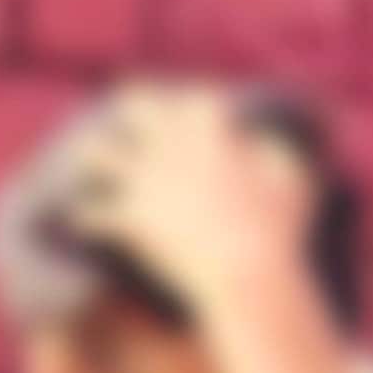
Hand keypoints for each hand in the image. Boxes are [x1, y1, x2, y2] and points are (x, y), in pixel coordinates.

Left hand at [54, 80, 318, 330]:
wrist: (250, 274)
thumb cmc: (281, 229)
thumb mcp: (295, 178)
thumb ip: (281, 150)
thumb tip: (270, 141)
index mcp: (211, 127)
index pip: (190, 98)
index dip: (185, 102)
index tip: (182, 105)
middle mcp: (171, 144)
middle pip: (134, 103)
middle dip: (128, 106)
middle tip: (120, 113)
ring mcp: (146, 180)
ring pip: (97, 152)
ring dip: (90, 157)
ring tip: (83, 163)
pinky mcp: (130, 219)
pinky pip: (91, 213)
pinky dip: (83, 217)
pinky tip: (76, 220)